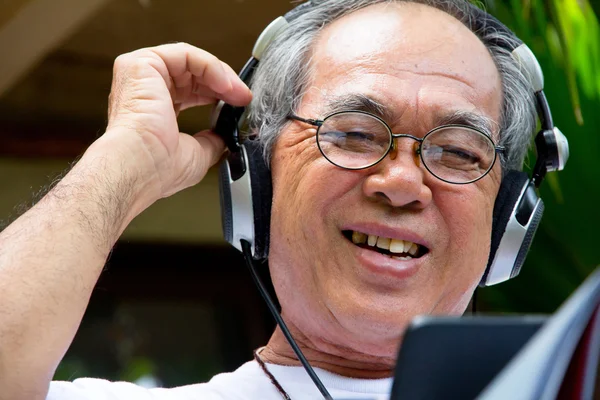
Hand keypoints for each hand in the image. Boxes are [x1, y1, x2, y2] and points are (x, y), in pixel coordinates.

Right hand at [102, 42, 251, 206]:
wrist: (141, 166)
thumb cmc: (158, 168)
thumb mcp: (197, 155)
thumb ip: (211, 141)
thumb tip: (224, 138)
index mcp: (152, 110)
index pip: (188, 91)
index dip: (216, 94)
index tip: (240, 104)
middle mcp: (143, 90)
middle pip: (190, 73)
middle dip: (223, 84)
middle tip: (244, 97)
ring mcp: (140, 75)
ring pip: (189, 61)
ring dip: (220, 74)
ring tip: (237, 93)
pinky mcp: (141, 64)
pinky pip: (185, 54)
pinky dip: (210, 66)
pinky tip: (225, 85)